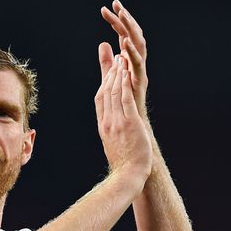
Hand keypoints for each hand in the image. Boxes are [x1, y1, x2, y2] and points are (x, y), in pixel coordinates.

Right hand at [94, 53, 152, 179]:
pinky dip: (123, 84)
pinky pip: (124, 99)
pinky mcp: (129, 123)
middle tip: (113, 56)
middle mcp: (108, 121)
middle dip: (109, 72)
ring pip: (114, 92)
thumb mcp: (115, 144)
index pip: (100, 99)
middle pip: (105, 91)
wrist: (128, 174)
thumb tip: (113, 127)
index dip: (104, 82)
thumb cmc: (125, 162)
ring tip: (121, 58)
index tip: (108, 70)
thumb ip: (114, 131)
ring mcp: (117, 122)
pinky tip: (126, 72)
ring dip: (117, 73)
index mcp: (104, 126)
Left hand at [100, 0, 148, 120]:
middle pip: (133, 35)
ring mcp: (140, 70)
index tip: (106, 8)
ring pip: (138, 45)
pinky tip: (124, 42)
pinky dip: (132, 52)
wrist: (133, 124)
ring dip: (130, 29)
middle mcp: (136, 62)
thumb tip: (103, 43)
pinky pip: (138, 63)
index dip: (116, 21)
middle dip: (125, 19)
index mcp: (129, 59)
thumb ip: (107, 61)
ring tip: (123, 15)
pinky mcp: (141, 80)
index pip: (123, 34)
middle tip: (117, 4)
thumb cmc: (124, 102)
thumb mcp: (112, 76)